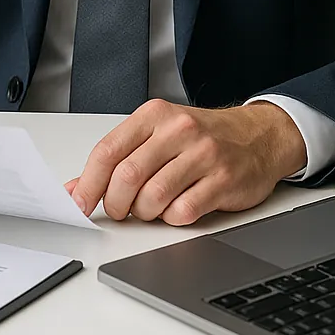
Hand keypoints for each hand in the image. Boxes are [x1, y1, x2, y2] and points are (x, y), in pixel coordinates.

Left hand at [65, 100, 306, 226]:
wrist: (259, 136)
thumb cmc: (203, 137)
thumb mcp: (158, 134)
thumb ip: (118, 158)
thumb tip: (76, 189)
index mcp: (155, 115)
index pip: (108, 150)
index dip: (88, 183)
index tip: (78, 204)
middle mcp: (179, 130)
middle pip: (127, 177)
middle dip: (116, 204)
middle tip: (121, 210)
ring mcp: (203, 154)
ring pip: (153, 198)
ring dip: (145, 213)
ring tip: (153, 207)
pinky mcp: (223, 180)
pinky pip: (182, 212)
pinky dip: (173, 219)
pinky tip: (179, 207)